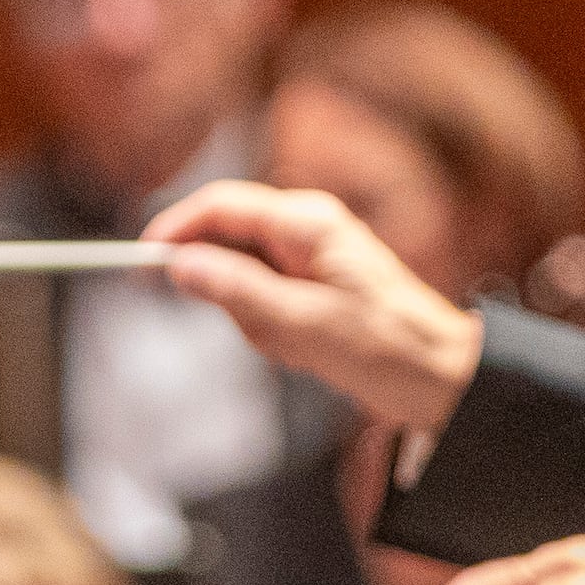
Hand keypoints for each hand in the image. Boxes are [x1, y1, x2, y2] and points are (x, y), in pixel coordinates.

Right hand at [150, 182, 484, 435]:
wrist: (443, 376)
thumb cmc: (386, 349)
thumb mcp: (302, 326)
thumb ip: (236, 292)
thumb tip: (179, 266)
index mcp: (307, 223)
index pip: (219, 207)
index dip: (173, 230)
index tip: (141, 266)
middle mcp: (307, 226)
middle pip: (227, 242)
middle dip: (226, 293)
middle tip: (260, 334)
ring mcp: (311, 253)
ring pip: (242, 275)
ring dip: (251, 318)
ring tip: (295, 348)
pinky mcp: (314, 280)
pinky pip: (265, 296)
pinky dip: (268, 327)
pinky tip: (302, 350)